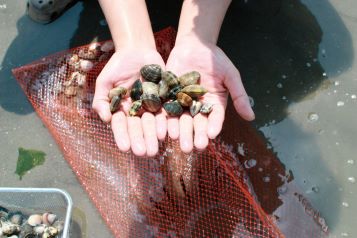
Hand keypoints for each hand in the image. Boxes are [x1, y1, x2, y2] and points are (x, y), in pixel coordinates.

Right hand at [92, 48, 166, 156]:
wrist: (137, 50)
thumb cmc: (118, 66)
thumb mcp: (105, 81)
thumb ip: (102, 99)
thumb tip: (105, 118)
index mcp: (122, 110)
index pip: (122, 125)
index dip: (123, 136)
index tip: (125, 148)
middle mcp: (137, 111)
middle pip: (139, 128)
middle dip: (140, 140)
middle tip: (143, 153)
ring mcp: (152, 106)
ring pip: (153, 124)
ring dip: (153, 137)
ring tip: (154, 149)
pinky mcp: (165, 99)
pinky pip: (166, 111)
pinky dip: (166, 122)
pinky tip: (166, 132)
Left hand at [165, 37, 254, 152]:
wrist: (194, 45)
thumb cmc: (215, 59)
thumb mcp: (231, 75)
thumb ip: (239, 95)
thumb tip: (251, 117)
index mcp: (214, 105)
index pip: (214, 119)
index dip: (212, 127)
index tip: (210, 136)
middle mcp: (198, 107)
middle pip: (196, 124)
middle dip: (194, 135)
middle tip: (192, 147)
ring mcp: (182, 103)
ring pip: (179, 120)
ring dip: (178, 131)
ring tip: (176, 140)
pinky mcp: (167, 97)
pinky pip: (165, 109)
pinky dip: (163, 119)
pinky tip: (162, 127)